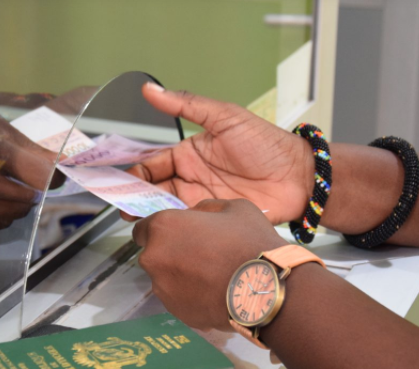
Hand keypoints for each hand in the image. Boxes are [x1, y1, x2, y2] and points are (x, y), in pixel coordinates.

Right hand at [0, 108, 56, 233]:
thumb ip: (18, 145)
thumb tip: (54, 161)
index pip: (32, 188)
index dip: (44, 179)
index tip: (47, 173)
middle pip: (25, 205)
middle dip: (29, 191)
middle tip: (22, 177)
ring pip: (11, 217)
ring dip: (15, 204)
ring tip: (3, 185)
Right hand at [124, 83, 314, 224]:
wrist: (299, 177)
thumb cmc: (267, 144)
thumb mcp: (225, 117)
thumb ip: (187, 105)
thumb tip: (151, 89)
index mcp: (190, 153)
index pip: (153, 164)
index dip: (134, 173)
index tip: (119, 180)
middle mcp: (192, 177)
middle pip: (154, 190)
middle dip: (135, 198)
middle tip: (121, 204)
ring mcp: (201, 199)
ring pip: (166, 209)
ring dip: (150, 214)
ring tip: (135, 219)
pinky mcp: (213, 219)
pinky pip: (186, 224)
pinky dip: (173, 226)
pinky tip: (163, 228)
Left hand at [133, 199, 285, 331]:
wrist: (264, 289)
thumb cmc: (248, 242)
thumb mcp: (232, 208)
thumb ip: (204, 209)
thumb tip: (194, 216)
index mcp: (163, 227)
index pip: (142, 229)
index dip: (159, 231)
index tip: (177, 234)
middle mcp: (154, 258)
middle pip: (153, 254)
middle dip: (170, 253)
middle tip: (200, 254)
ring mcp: (162, 289)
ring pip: (165, 278)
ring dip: (180, 275)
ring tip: (211, 276)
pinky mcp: (176, 312)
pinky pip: (178, 298)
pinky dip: (190, 295)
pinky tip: (214, 293)